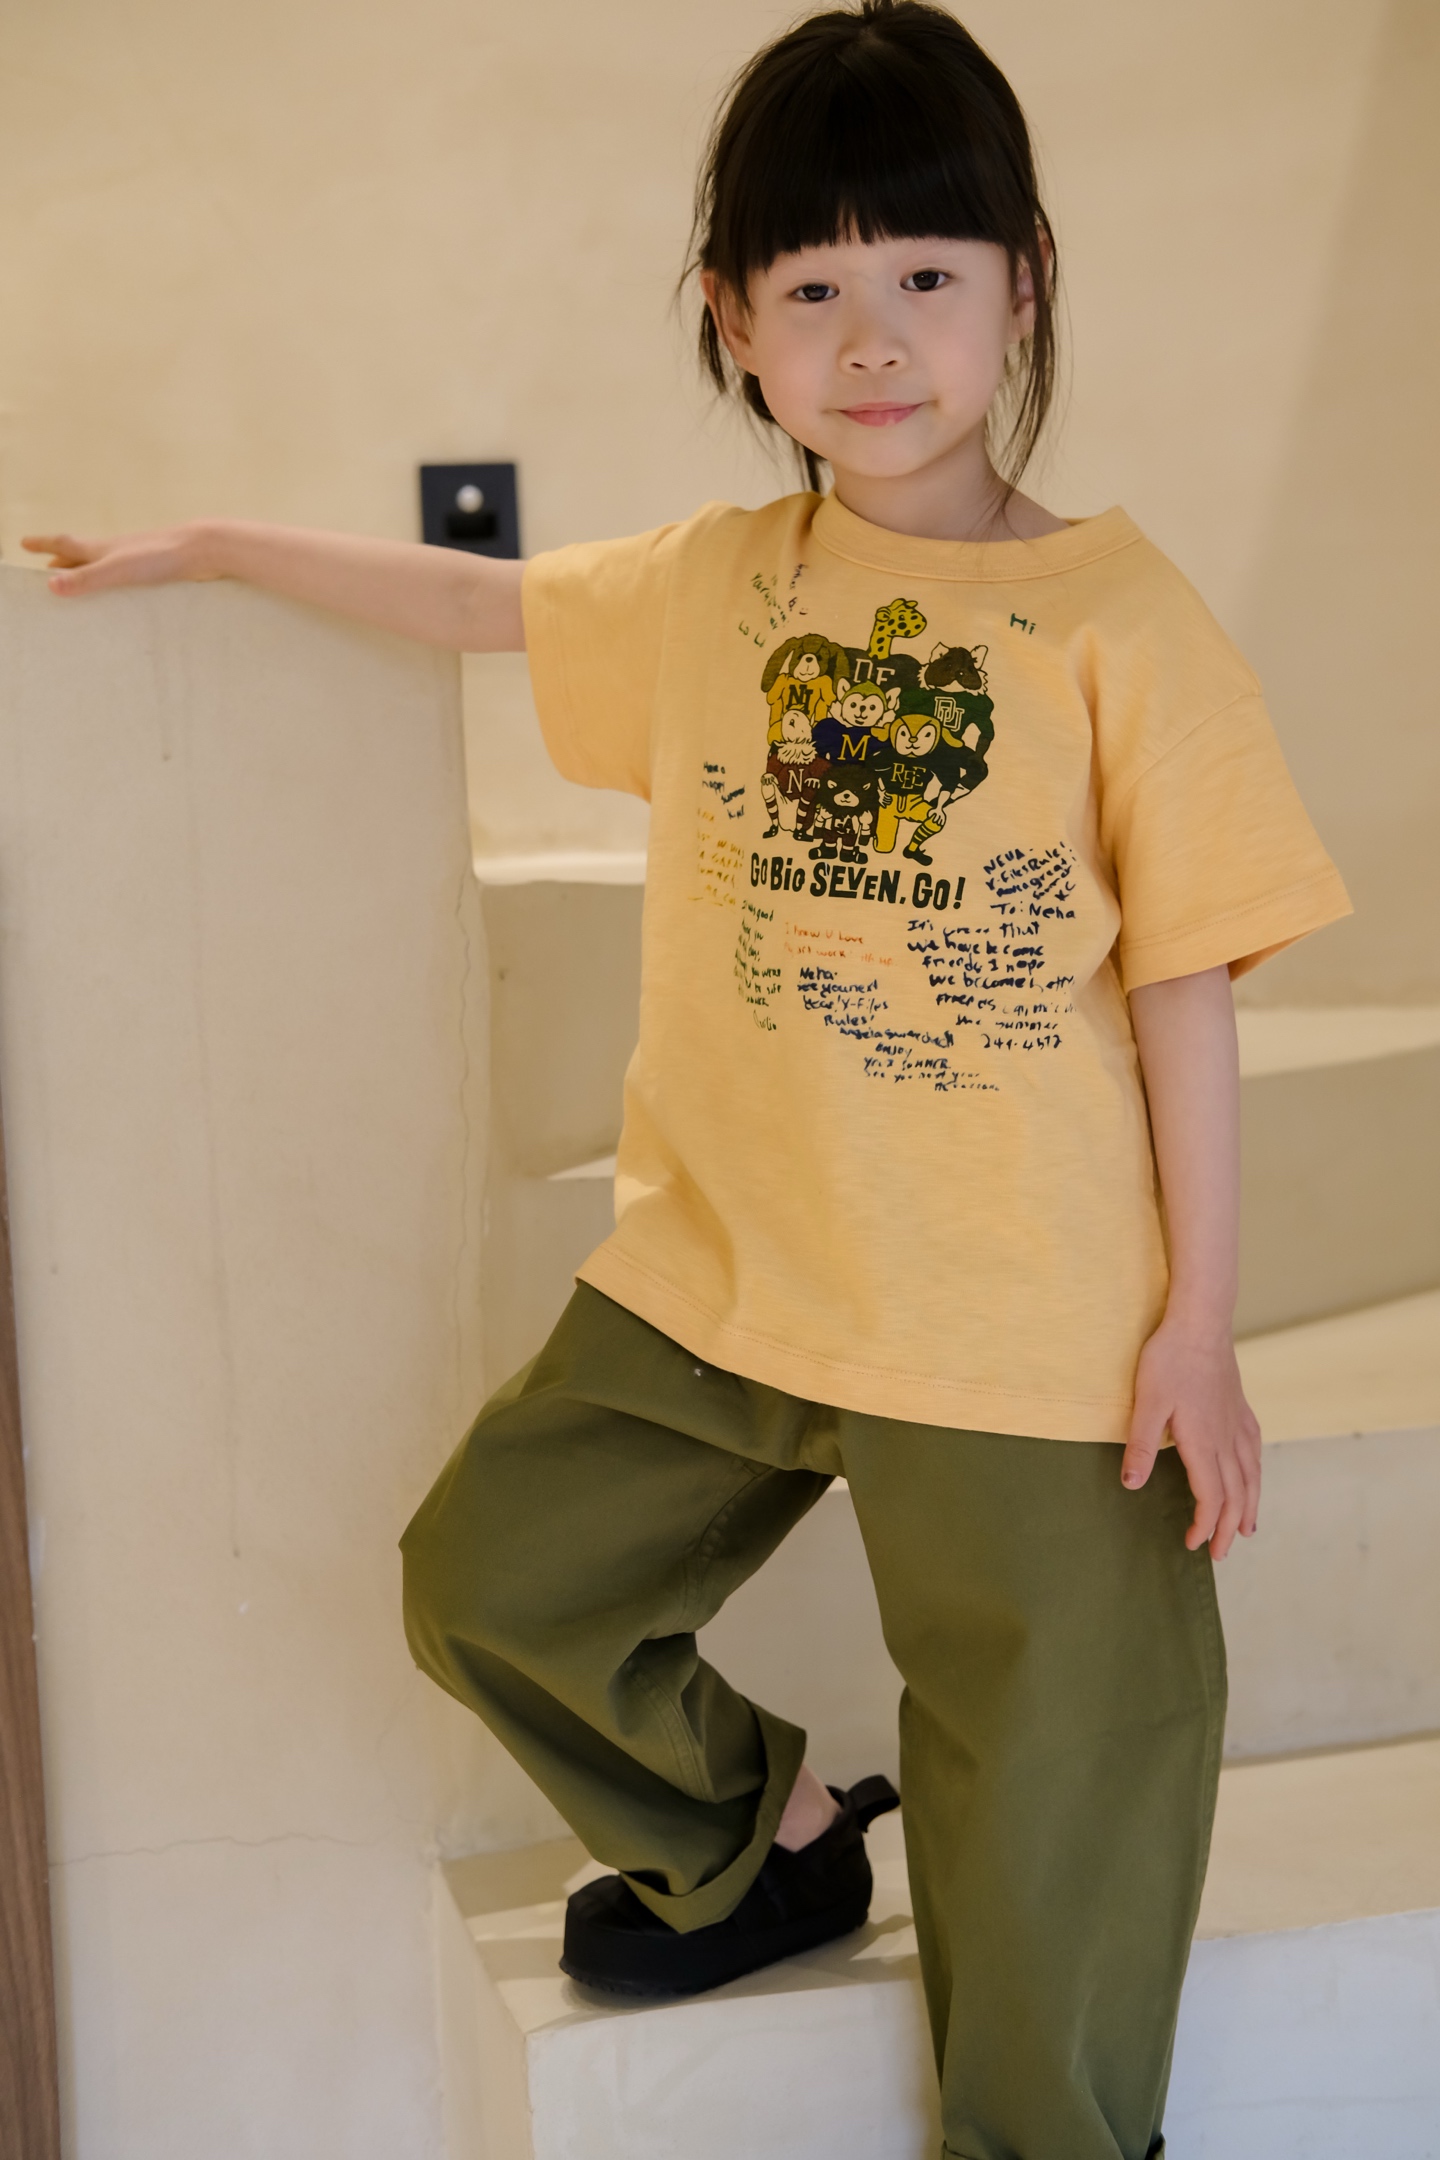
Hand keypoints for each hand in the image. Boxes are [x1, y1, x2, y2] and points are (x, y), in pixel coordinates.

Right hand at [23, 525, 218, 596]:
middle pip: (83, 554)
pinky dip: (116, 584)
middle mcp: (117, 551)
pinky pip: (128, 577)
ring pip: (106, 565)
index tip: (24, 542)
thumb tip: (51, 587)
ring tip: (82, 583)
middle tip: (47, 567)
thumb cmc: (160, 556)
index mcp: (103, 549)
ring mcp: (138, 560)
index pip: (65, 544)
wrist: (203, 550)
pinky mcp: (157, 571)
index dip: (44, 544)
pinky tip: (125, 594)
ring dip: (89, 572)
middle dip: (63, 560)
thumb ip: (86, 579)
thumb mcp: (117, 569)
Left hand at [1121, 1316, 1260, 1559]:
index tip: (1194, 1544)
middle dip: (1228, 1528)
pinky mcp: (1240, 1409)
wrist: (1200, 1322)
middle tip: (1220, 1554)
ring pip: (1251, 1476)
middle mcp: (1227, 1439)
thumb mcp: (1146, 1402)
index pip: (1211, 1497)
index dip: (1205, 1525)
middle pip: (1235, 1495)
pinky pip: (1255, 1452)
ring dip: (1249, 1507)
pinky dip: (1256, 1475)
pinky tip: (1253, 1477)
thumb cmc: (1169, 1360)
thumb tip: (1132, 1484)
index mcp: (1203, 1443)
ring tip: (1247, 1530)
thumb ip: (1140, 1444)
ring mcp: (1237, 1424)